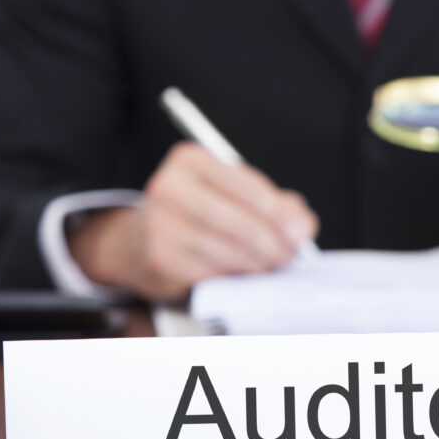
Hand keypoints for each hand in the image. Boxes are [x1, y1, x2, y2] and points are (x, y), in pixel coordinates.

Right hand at [68, 141, 317, 299]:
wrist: (138, 242)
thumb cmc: (195, 213)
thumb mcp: (232, 193)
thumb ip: (274, 203)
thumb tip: (300, 226)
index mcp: (190, 160)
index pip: (248, 187)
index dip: (280, 215)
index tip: (300, 233)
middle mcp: (170, 188)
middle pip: (241, 223)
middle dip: (274, 245)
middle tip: (289, 256)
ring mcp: (161, 226)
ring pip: (230, 252)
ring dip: (258, 265)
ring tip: (270, 267)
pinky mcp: (161, 260)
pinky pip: (213, 274)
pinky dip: (235, 278)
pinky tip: (242, 276)